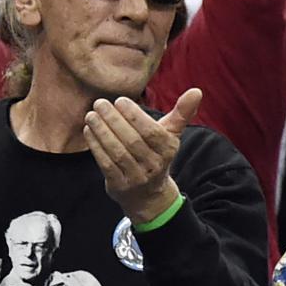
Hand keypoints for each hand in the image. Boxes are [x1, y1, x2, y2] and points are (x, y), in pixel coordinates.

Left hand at [85, 87, 198, 223]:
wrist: (148, 194)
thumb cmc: (156, 154)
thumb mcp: (170, 135)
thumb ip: (181, 113)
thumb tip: (197, 91)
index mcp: (168, 150)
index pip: (151, 132)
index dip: (135, 116)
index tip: (119, 100)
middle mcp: (154, 165)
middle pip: (132, 140)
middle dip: (113, 120)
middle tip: (100, 103)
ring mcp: (136, 177)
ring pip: (117, 152)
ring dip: (101, 131)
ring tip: (91, 115)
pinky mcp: (120, 185)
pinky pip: (105, 164)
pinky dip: (96, 146)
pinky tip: (89, 130)